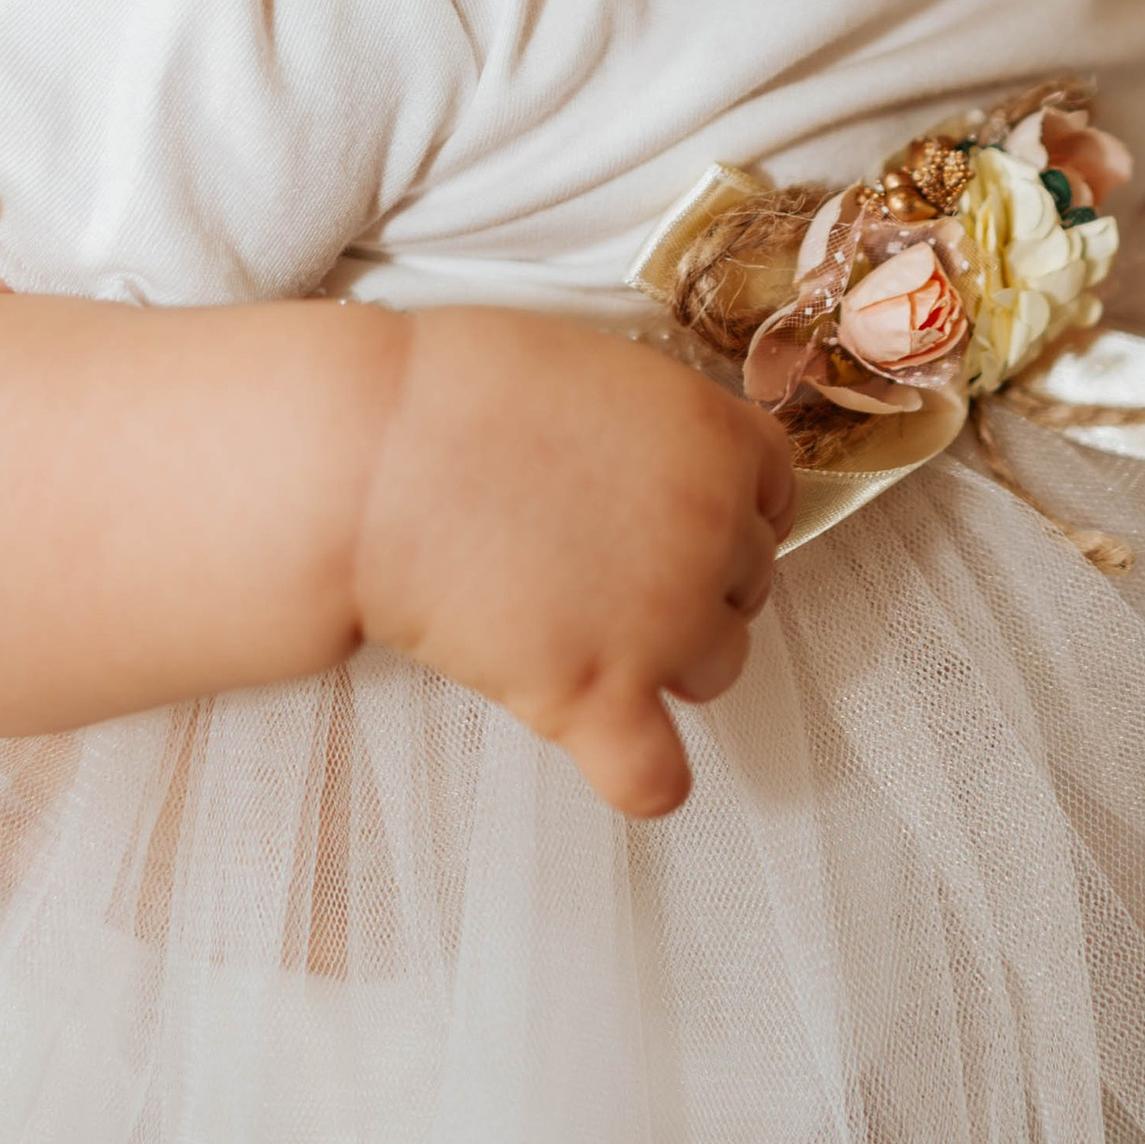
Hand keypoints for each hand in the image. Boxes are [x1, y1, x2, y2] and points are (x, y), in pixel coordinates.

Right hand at [346, 309, 797, 818]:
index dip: (727, 506)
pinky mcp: (597, 694)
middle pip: (748, 581)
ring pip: (718, 668)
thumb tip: (655, 469)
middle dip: (690, 578)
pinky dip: (641, 772)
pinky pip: (655, 774)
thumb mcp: (595, 369)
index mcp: (716, 436)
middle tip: (600, 563)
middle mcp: (712, 528)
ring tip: (575, 624)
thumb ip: (653, 428)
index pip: (776, 491)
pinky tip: (607, 746)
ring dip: (663, 659)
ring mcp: (663, 618)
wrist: (368, 454)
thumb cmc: (456, 394)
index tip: (675, 516)